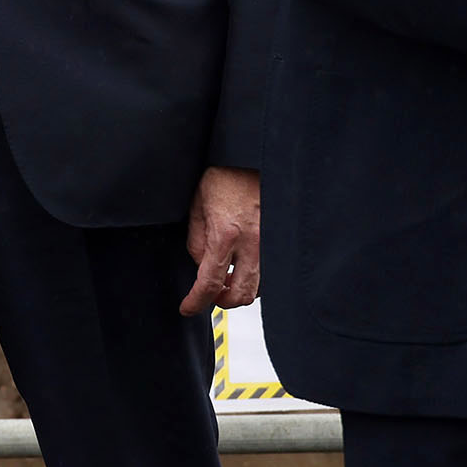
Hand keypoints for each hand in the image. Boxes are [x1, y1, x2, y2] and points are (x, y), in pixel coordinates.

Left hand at [181, 167, 261, 315]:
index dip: (196, 302)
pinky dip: (253, 277)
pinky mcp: (278, 240)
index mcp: (225, 234)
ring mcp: (269, 243)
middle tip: (209, 295)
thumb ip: (197, 241)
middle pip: (240, 295)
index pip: (209, 282)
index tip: (188, 307)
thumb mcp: (197, 206)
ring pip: (258, 288)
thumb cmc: (225, 176)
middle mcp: (252, 243)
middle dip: (222, 302)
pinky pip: (268, 271)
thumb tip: (200, 266)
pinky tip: (241, 266)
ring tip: (225, 279)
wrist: (252, 158)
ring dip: (238, 290)